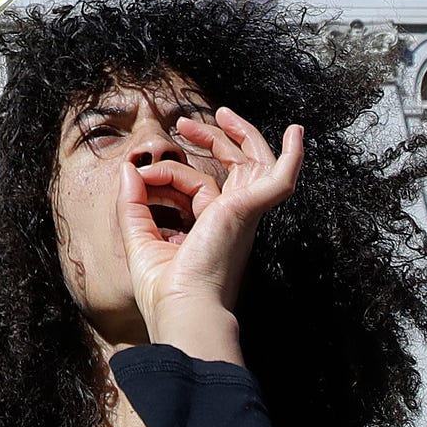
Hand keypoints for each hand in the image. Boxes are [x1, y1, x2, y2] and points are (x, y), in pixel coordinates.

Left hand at [117, 105, 303, 364]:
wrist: (183, 312)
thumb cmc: (166, 292)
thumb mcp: (139, 240)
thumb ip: (133, 204)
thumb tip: (130, 169)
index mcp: (213, 230)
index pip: (200, 186)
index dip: (170, 172)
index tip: (141, 173)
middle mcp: (233, 220)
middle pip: (235, 168)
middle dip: (212, 139)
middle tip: (184, 123)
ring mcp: (243, 214)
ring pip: (251, 163)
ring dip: (236, 134)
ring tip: (218, 113)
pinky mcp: (245, 209)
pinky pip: (279, 180)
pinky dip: (291, 157)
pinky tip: (296, 133)